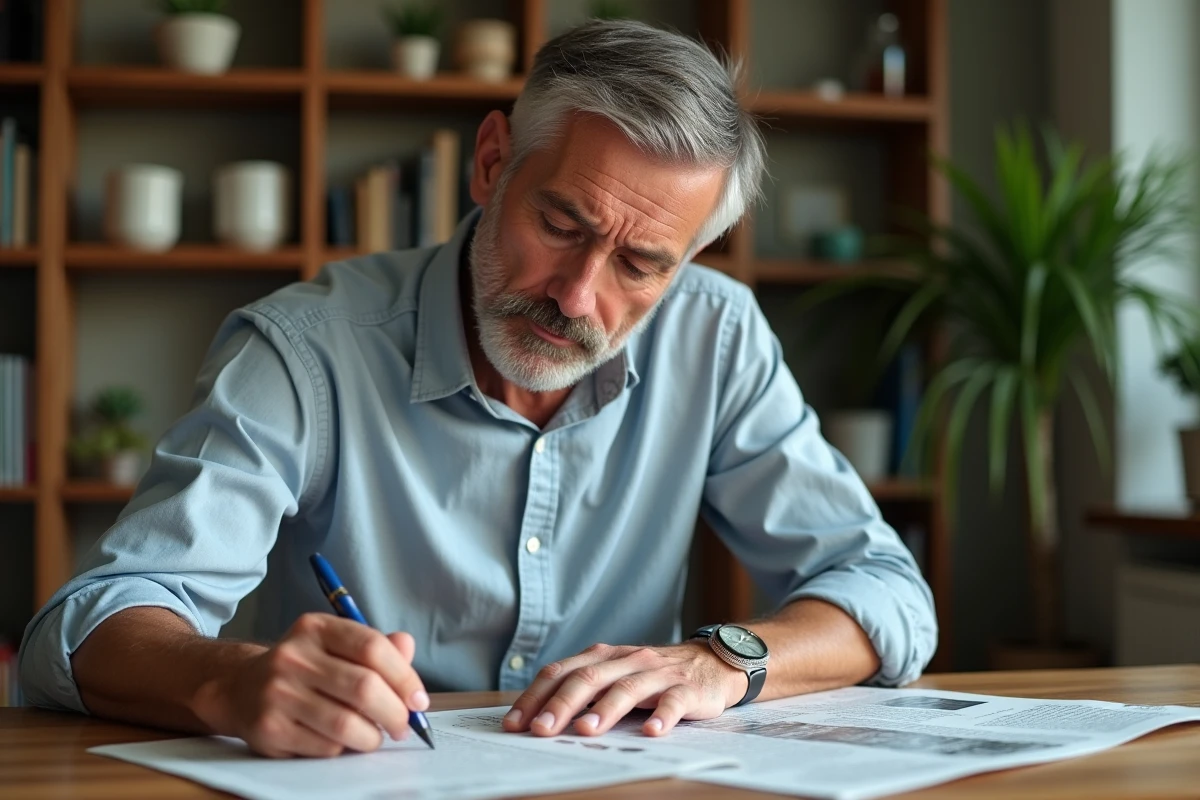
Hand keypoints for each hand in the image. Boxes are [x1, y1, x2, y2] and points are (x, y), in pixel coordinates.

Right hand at [194, 612, 428, 757]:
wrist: (241, 688)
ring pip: (346, 724)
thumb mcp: (335, 646)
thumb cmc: (304, 669)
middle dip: (395, 714)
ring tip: (375, 736)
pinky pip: (325, 747)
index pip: (372, 647)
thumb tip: (408, 648)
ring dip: (372, 737)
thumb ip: (375, 648)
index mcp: (316, 628)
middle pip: (364, 688)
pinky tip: (342, 742)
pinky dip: (343, 750)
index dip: (404, 677)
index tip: (419, 700)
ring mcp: (277, 693)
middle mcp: (294, 656)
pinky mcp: (269, 729)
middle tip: (404, 726)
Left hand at [501, 642, 746, 737]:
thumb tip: (538, 718)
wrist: (712, 662)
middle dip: (561, 705)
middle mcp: (627, 660)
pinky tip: (652, 732)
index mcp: (604, 657)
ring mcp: (658, 674)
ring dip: (605, 709)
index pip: (562, 672)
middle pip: (589, 678)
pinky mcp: (687, 689)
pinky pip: (674, 702)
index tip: (515, 723)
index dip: (536, 697)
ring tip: (586, 730)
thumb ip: (584, 691)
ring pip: (627, 688)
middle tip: (540, 730)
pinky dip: (662, 716)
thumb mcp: (616, 675)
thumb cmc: (654, 676)